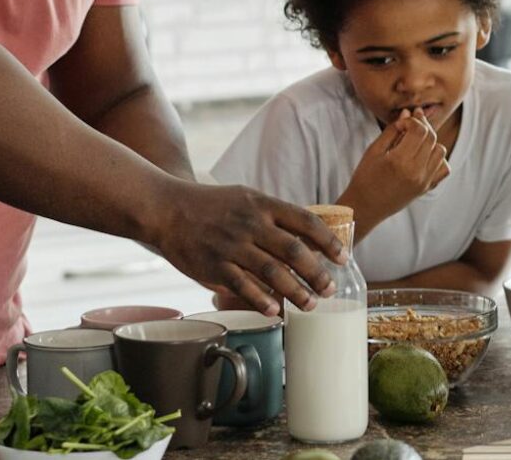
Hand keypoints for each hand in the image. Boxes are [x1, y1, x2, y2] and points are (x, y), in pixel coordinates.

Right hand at [149, 183, 345, 316]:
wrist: (167, 209)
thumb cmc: (212, 205)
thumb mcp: (247, 198)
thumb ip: (275, 217)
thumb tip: (308, 239)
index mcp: (263, 205)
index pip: (305, 221)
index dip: (329, 241)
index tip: (343, 258)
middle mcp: (251, 224)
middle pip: (294, 251)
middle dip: (317, 273)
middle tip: (330, 289)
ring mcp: (232, 246)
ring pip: (272, 272)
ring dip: (296, 291)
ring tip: (311, 305)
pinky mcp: (214, 265)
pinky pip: (242, 286)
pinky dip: (261, 300)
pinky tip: (275, 311)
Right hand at [345, 108, 450, 221]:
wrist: (365, 207)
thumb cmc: (365, 177)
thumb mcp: (374, 150)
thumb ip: (393, 130)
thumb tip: (408, 112)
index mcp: (400, 160)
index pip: (419, 130)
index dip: (411, 120)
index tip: (401, 123)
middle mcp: (416, 171)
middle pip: (432, 137)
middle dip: (423, 126)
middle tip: (410, 123)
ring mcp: (424, 181)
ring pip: (440, 150)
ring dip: (431, 141)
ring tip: (415, 141)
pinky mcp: (427, 188)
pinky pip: (444, 168)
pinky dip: (438, 159)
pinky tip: (424, 156)